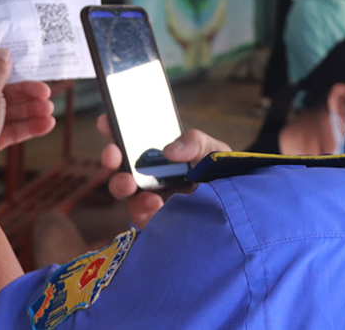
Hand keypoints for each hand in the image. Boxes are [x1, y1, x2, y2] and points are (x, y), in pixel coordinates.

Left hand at [0, 49, 55, 182]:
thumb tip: (1, 53)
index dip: (0, 67)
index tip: (19, 63)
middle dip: (24, 94)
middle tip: (45, 92)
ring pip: (7, 113)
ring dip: (29, 110)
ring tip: (49, 109)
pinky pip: (9, 131)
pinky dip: (27, 127)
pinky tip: (46, 124)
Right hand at [97, 115, 230, 228]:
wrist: (239, 209)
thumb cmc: (222, 175)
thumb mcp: (212, 150)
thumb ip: (194, 142)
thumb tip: (169, 150)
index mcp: (159, 155)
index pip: (130, 140)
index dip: (114, 129)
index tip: (105, 121)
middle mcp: (150, 177)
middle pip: (120, 167)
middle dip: (112, 160)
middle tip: (113, 155)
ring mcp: (151, 200)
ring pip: (126, 194)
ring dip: (124, 187)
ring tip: (135, 187)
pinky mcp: (157, 223)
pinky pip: (141, 218)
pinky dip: (143, 211)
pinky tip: (156, 206)